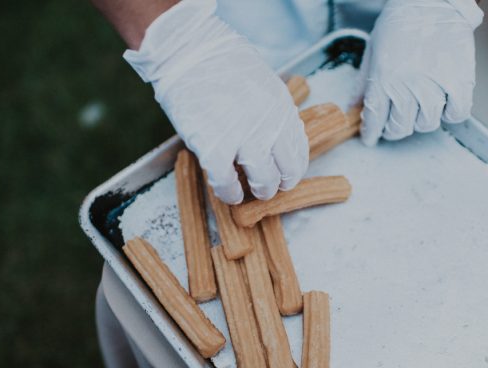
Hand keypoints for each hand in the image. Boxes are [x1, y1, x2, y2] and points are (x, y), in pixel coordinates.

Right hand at [124, 0, 308, 203]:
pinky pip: (227, 184)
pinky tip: (229, 193)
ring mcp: (243, 138)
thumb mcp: (263, 84)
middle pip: (286, 172)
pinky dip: (230, 194)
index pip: (299, 152)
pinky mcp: (214, 148)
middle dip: (279, 184)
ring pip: (264, 182)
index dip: (293, 170)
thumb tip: (276, 141)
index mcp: (282, 108)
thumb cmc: (221, 64)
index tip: (285, 175)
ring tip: (250, 191)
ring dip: (260, 192)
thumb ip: (273, 113)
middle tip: (268, 187)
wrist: (188, 52)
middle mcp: (269, 125)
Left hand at [358, 0, 483, 145]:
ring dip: (420, 121)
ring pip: (426, 124)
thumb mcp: (372, 51)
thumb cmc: (400, 22)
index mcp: (382, 79)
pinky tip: (445, 105)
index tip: (371, 138)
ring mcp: (434, 85)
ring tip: (419, 108)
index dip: (371, 134)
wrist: (432, 1)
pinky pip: (457, 113)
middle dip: (393, 130)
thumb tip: (352, 105)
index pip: (374, 120)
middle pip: (399, 128)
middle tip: (394, 123)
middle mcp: (406, 86)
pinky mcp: (459, 81)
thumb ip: (363, 82)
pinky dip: (451, 114)